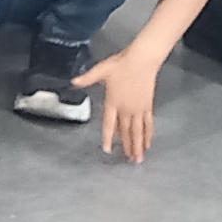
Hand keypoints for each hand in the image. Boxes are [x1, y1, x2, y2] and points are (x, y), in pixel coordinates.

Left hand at [82, 44, 164, 161]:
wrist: (142, 60)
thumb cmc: (120, 64)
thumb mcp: (101, 70)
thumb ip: (87, 78)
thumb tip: (72, 82)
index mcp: (113, 102)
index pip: (109, 124)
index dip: (108, 137)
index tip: (107, 150)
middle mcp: (126, 108)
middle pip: (126, 132)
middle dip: (127, 147)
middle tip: (128, 162)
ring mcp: (139, 108)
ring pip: (138, 131)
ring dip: (138, 145)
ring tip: (138, 158)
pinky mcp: (148, 106)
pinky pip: (148, 123)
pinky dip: (148, 134)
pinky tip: (148, 144)